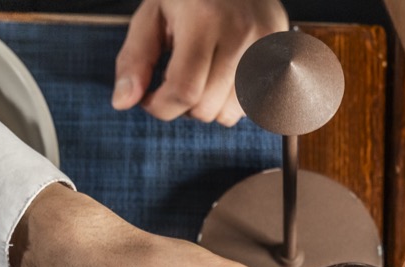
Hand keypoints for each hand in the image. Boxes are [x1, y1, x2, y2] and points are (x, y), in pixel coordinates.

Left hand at [110, 0, 288, 124]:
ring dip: (212, 104)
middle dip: (184, 104)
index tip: (151, 99)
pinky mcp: (282, 55)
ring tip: (207, 73)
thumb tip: (123, 101)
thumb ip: (135, 59)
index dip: (160, 106)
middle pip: (207, 108)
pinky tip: (227, 76)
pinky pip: (256, 106)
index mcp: (204, 20)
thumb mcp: (152, 15)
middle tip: (180, 77)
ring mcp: (266, 45)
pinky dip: (236, 101)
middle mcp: (241, 33)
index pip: (184, 91)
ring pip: (232, 114)